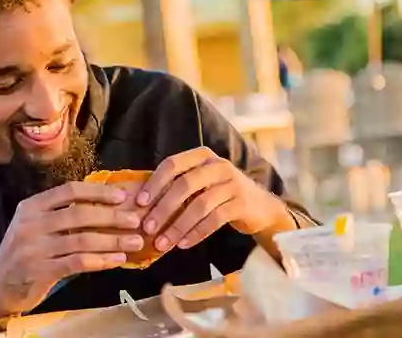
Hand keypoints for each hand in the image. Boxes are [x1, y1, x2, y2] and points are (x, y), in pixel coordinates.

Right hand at [0, 181, 143, 331]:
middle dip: (111, 217)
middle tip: (135, 221)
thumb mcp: (33, 226)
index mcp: (31, 206)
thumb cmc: (23, 254)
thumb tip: (105, 205)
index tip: (122, 196)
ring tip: (134, 242)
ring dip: (112, 241)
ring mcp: (34, 248)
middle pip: (79, 214)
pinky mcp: (40, 271)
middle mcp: (31, 224)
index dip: (98, 192)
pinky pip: (77, 262)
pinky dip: (101, 260)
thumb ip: (60, 214)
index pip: (69, 190)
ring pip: (82, 240)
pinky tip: (117, 260)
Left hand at [137, 147, 293, 251]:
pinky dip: (196, 233)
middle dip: (163, 208)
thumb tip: (140, 205)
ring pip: (199, 205)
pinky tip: (184, 244)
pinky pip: (215, 219)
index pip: (172, 164)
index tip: (140, 203)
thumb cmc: (220, 195)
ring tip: (163, 243)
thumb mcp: (200, 184)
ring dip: (178, 226)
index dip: (154, 183)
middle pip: (184, 185)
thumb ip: (176, 187)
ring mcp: (232, 183)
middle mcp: (217, 165)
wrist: (261, 207)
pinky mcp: (242, 203)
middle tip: (147, 228)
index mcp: (201, 156)